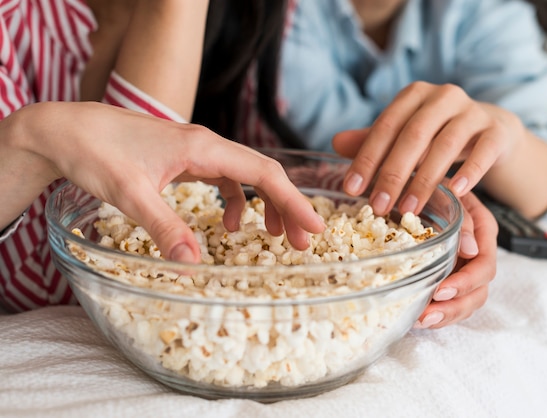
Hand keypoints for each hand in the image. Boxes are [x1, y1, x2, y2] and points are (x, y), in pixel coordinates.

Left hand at [2, 102, 324, 262]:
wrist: (64, 130)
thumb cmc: (96, 152)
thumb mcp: (130, 193)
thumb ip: (164, 227)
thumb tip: (193, 265)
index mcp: (202, 148)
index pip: (263, 172)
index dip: (292, 201)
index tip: (315, 227)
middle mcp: (206, 146)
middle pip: (262, 173)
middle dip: (285, 207)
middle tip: (301, 242)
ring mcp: (196, 151)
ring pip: (246, 177)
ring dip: (264, 205)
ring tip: (274, 236)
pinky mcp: (184, 160)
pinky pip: (224, 179)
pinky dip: (235, 202)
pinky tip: (228, 225)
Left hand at [333, 81, 546, 218]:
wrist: (492, 130)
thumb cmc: (439, 135)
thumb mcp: (406, 136)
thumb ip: (374, 139)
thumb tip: (335, 143)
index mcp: (414, 95)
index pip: (385, 126)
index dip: (367, 158)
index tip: (351, 189)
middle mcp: (444, 96)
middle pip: (413, 135)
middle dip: (393, 173)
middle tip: (378, 206)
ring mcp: (473, 111)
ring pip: (446, 144)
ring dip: (425, 179)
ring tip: (408, 210)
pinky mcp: (498, 130)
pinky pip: (483, 151)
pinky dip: (469, 171)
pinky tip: (455, 193)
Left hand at [414, 191, 496, 328]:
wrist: (424, 179)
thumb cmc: (436, 184)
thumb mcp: (450, 194)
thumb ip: (464, 220)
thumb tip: (471, 249)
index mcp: (483, 232)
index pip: (484, 266)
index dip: (465, 282)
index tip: (440, 291)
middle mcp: (477, 253)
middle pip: (478, 291)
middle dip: (453, 307)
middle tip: (427, 315)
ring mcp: (464, 266)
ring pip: (466, 302)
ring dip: (445, 315)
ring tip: (420, 321)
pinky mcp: (450, 274)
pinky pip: (451, 302)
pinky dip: (437, 312)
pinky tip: (418, 318)